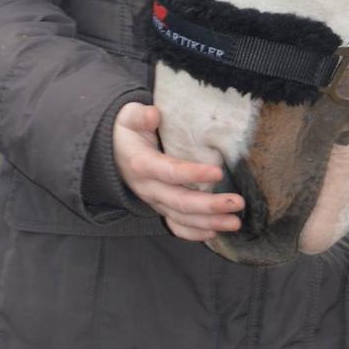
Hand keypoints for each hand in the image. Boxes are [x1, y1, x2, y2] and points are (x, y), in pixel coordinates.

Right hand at [112, 101, 243, 241]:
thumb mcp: (128, 117)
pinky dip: (194, 233)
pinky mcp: (160, 207)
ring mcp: (154, 201)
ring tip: (234, 222)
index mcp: (142, 164)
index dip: (193, 174)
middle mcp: (148, 188)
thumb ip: (140, 115)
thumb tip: (154, 115)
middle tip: (237, 203)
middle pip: (180, 201)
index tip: (218, 172)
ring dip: (208, 222)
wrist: (111, 151)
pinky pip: (176, 225)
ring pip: (181, 217)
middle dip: (209, 205)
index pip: (170, 172)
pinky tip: (214, 233)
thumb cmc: (127, 131)